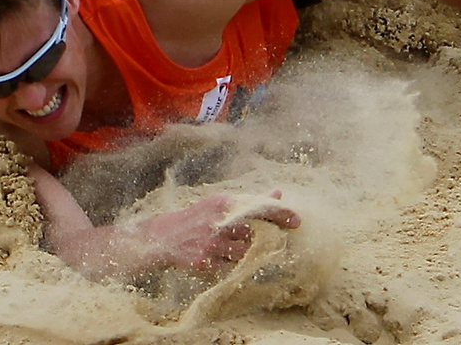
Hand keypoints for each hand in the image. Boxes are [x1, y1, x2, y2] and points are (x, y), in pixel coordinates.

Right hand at [137, 191, 299, 274]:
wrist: (163, 236)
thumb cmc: (198, 218)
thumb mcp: (221, 204)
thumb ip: (249, 201)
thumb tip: (278, 194)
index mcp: (223, 203)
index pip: (258, 206)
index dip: (280, 213)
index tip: (297, 220)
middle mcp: (218, 221)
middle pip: (256, 230)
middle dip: (273, 235)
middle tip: (284, 237)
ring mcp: (211, 243)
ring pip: (245, 252)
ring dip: (254, 252)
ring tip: (256, 251)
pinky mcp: (204, 262)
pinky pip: (230, 267)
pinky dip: (236, 264)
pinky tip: (234, 260)